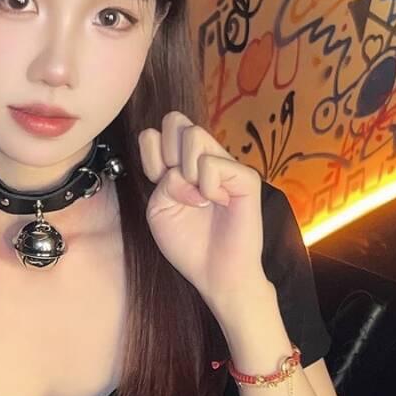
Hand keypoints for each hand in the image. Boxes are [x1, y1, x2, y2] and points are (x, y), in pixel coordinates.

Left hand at [138, 111, 272, 310]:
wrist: (215, 274)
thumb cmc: (189, 244)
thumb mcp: (159, 209)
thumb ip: (161, 180)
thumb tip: (181, 169)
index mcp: (181, 163)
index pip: (155, 131)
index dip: (150, 154)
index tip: (157, 182)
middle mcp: (204, 158)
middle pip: (175, 121)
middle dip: (165, 154)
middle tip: (175, 186)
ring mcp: (226, 165)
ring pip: (193, 134)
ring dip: (185, 171)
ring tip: (197, 198)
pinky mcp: (245, 177)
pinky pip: (213, 164)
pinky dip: (207, 186)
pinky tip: (216, 202)